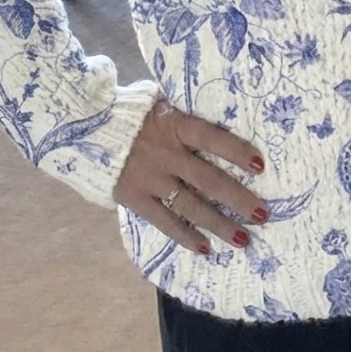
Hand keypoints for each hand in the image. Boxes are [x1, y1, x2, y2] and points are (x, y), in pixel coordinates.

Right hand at [115, 99, 270, 254]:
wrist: (87, 129)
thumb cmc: (133, 112)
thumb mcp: (161, 102)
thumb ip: (185, 112)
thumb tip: (220, 108)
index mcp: (175, 126)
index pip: (212, 139)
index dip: (237, 151)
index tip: (260, 166)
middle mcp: (167, 154)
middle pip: (209, 180)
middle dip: (238, 199)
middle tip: (263, 215)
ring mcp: (152, 179)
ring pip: (191, 206)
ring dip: (219, 224)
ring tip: (242, 239)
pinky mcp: (136, 199)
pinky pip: (165, 221)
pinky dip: (185, 236)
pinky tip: (205, 249)